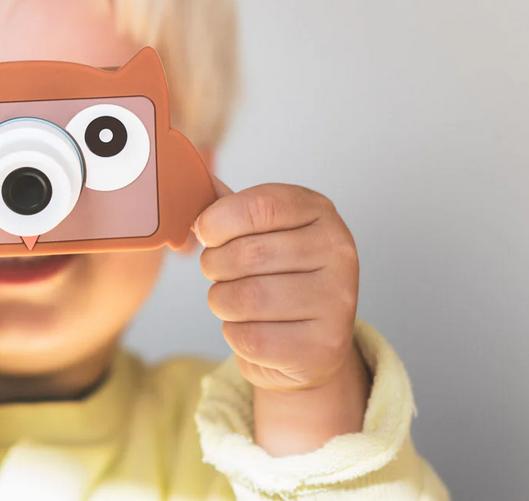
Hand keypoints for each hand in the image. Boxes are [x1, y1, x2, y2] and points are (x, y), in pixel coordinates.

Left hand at [195, 179, 368, 453]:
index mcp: (321, 213)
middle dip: (215, 265)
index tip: (205, 232)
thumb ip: (229, 207)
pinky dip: (235, 334)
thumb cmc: (277, 277)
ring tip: (234, 300)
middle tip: (220, 272)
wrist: (309, 345)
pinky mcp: (322, 347)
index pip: (262, 205)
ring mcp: (337, 302)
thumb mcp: (262, 233)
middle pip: (247, 254)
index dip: (219, 219)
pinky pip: (250, 337)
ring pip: (245, 298)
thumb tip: (190, 182)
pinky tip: (252, 329)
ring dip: (222, 301)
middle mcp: (339, 253)